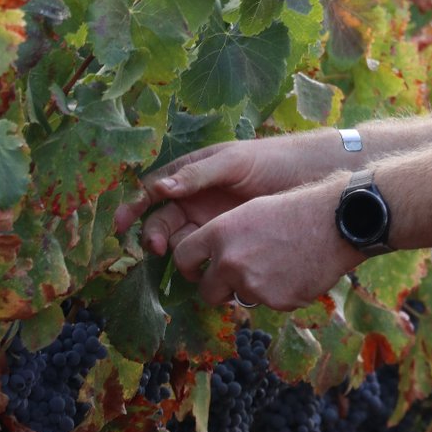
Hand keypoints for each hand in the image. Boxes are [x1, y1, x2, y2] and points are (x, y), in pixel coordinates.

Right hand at [114, 139, 302, 253]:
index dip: (134, 206)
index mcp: (191, 174)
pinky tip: (202, 271)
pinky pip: (204, 255)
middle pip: (161, 221)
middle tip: (157, 246)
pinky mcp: (227, 241)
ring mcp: (210, 222)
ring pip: (180, 242)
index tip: (121, 223)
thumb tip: (160, 188)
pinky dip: (198, 264)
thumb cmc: (270, 160)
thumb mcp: (233, 162)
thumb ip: (197, 174)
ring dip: (176, 252)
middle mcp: (195, 199)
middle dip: (153, 234)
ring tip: (187, 259)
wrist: (310, 178)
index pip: (154, 190)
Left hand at [170, 178, 360, 310]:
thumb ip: (227, 237)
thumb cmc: (296, 208)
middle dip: (219, 289)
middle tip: (237, 278)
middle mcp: (230, 262)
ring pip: (241, 297)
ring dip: (254, 287)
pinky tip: (297, 272)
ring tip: (280, 264)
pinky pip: (270, 303)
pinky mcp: (276, 302)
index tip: (197, 270)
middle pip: (207, 291)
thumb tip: (215, 259)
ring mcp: (252, 285)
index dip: (189, 266)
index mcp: (220, 233)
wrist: (335, 222)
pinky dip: (279, 292)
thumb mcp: (252, 211)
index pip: (183, 258)